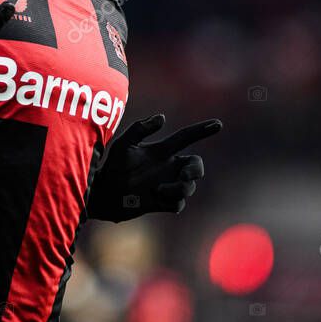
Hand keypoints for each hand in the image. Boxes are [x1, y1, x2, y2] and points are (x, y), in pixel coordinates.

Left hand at [86, 113, 222, 222]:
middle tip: (184, 176)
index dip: (202, 130)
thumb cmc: (112, 166)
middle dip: (196, 170)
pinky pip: (177, 203)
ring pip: (189, 187)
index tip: (218, 123)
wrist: (103, 194)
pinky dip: (171, 201)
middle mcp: (167, 168)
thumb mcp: (124, 144)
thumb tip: (162, 118)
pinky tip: (155, 198)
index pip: (186, 137)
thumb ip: (140, 129)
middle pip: (196, 166)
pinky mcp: (162, 203)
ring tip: (158, 190)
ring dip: (178, 188)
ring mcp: (166, 185)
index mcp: (161, 151)